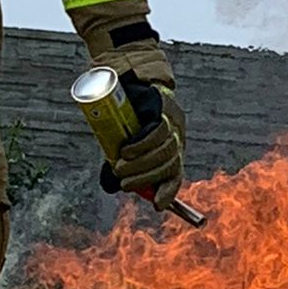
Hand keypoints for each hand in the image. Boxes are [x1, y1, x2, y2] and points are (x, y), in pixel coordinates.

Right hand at [99, 67, 186, 208]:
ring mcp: (171, 123)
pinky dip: (142, 144)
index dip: (168, 191)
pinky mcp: (162, 109)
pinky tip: (127, 149)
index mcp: (171, 151)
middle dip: (147, 177)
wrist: (130, 82)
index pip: (176, 175)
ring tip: (121, 166)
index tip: (158, 206)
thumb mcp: (124, 144)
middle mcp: (176, 138)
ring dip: (142, 163)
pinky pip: (158, 131)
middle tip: (124, 181)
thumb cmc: (127, 119)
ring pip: (165, 150)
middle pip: (170, 164)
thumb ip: (120, 163)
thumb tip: (111, 187)